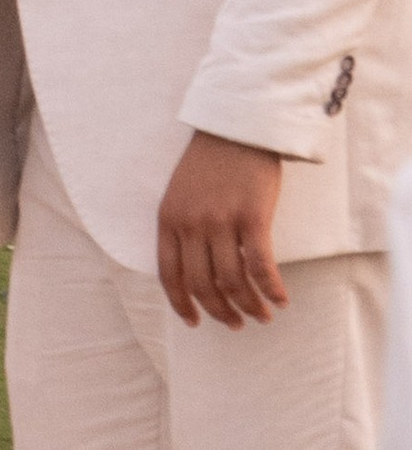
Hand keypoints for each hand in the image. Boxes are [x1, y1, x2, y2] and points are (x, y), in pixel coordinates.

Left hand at [157, 131, 288, 328]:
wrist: (238, 126)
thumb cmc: (212, 161)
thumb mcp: (181, 193)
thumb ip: (183, 227)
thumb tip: (197, 270)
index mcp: (168, 218)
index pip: (169, 275)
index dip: (181, 304)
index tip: (195, 322)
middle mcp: (191, 223)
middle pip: (202, 285)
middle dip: (220, 312)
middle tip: (236, 324)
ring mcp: (221, 220)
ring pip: (233, 281)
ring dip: (249, 306)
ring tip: (262, 315)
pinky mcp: (252, 216)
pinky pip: (261, 266)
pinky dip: (271, 289)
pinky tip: (280, 299)